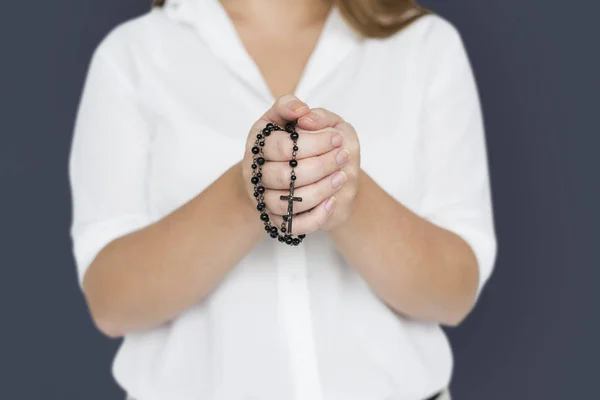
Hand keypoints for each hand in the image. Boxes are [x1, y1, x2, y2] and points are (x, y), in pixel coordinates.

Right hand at [241, 95, 348, 234]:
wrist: (276, 175)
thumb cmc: (285, 142)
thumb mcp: (284, 118)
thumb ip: (290, 106)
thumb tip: (303, 113)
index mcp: (257, 145)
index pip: (281, 147)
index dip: (312, 143)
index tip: (336, 138)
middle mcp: (255, 173)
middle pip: (286, 176)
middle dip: (321, 165)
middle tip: (343, 157)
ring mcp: (263, 199)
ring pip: (289, 203)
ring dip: (321, 190)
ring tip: (341, 177)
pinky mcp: (275, 220)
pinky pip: (293, 226)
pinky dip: (315, 216)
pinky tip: (332, 201)